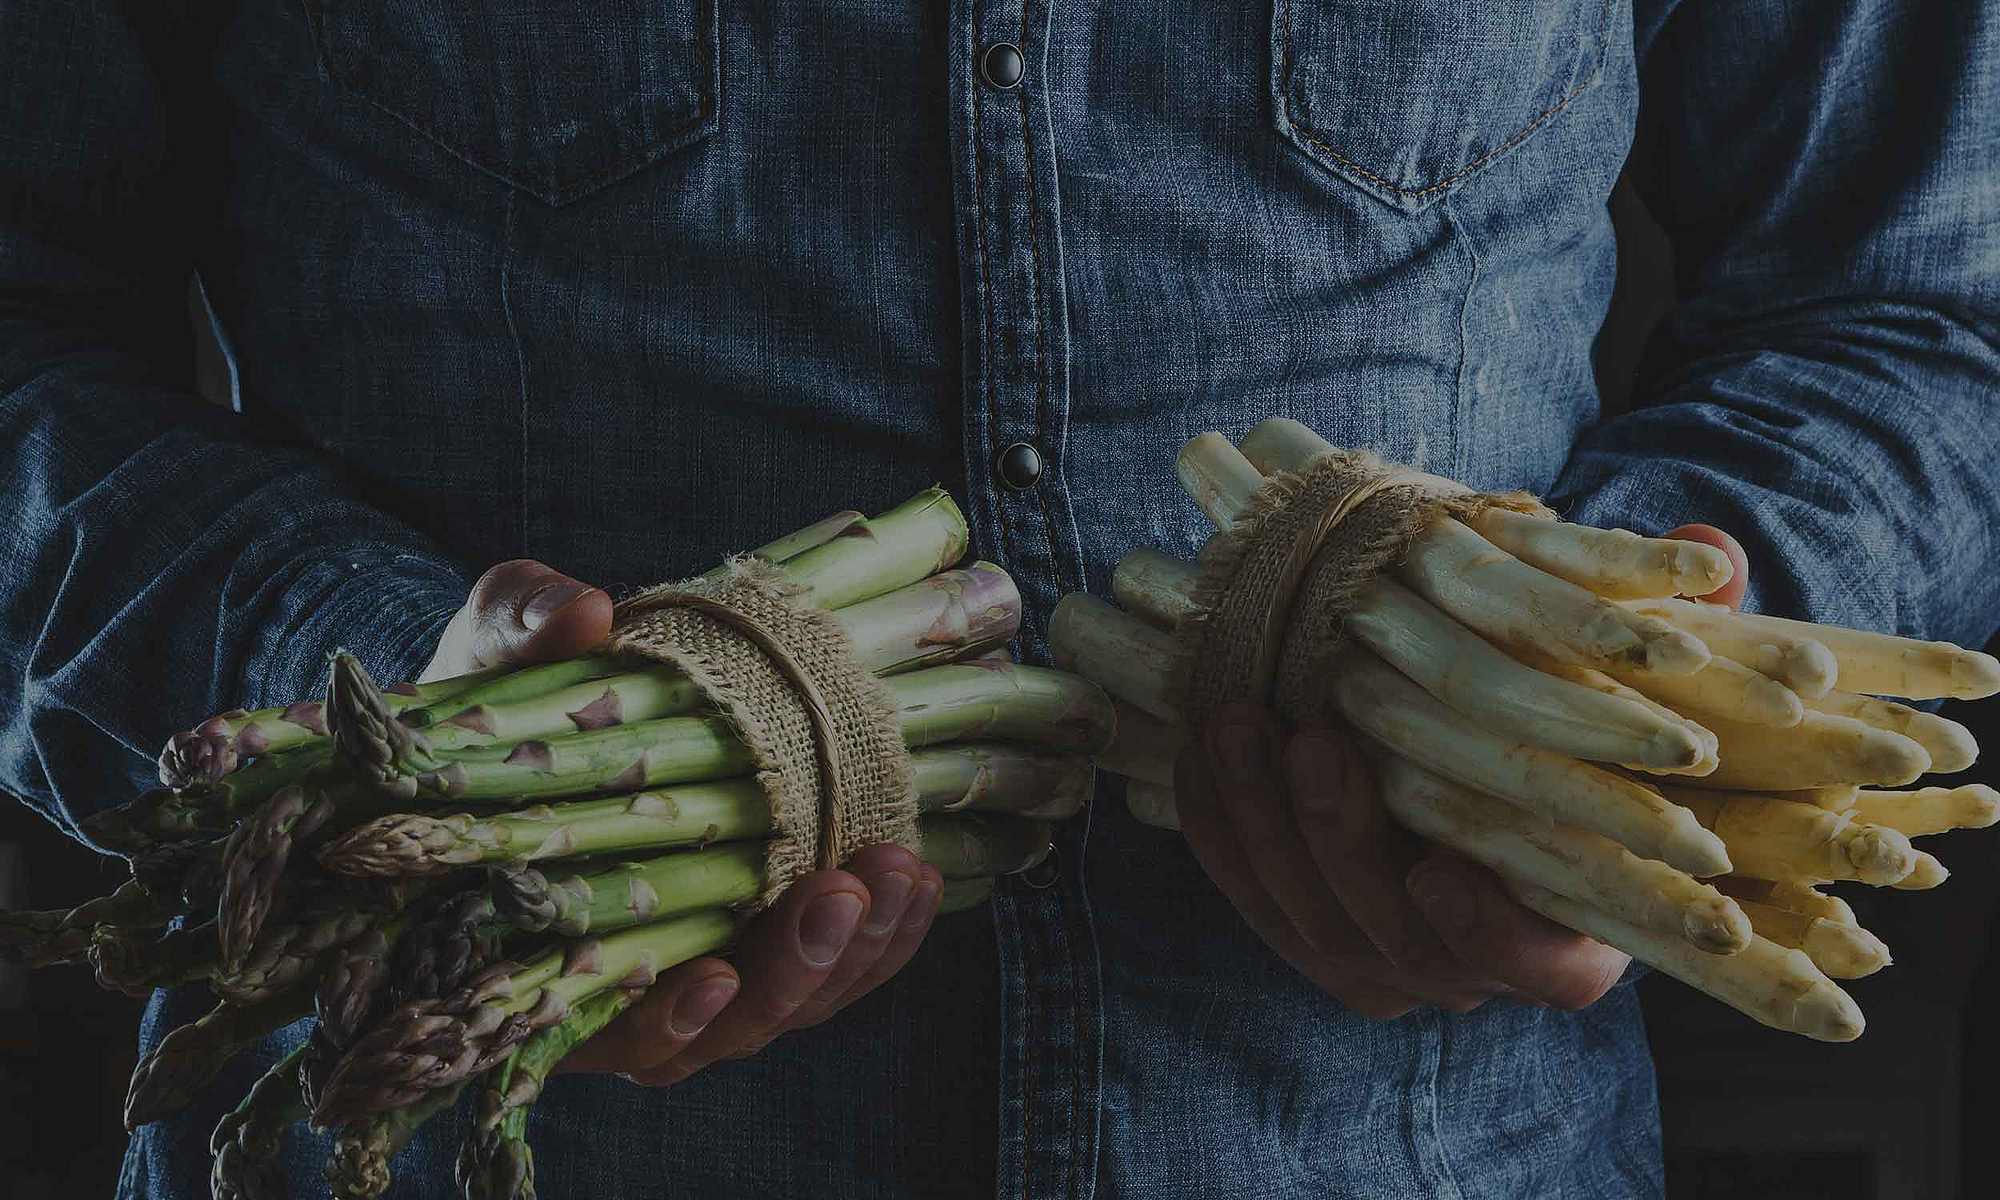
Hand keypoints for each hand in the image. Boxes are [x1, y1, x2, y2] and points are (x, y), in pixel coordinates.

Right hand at [420, 560, 944, 1080]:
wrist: (552, 688)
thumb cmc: (502, 681)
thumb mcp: (498, 640)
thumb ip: (522, 629)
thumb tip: (582, 612)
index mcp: (537, 942)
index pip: (600, 1025)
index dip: (660, 1020)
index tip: (713, 977)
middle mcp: (625, 978)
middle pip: (720, 1030)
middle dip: (792, 971)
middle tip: (841, 892)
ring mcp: (705, 961)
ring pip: (788, 1003)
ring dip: (854, 951)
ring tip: (900, 870)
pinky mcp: (769, 928)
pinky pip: (834, 962)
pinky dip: (882, 932)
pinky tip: (918, 872)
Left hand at [1175, 525, 1749, 1019]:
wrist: (1483, 753)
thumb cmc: (1572, 719)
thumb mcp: (1632, 677)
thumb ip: (1676, 626)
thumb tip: (1719, 558)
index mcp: (1570, 932)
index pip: (1535, 965)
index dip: (1484, 933)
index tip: (1443, 872)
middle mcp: (1465, 966)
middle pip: (1390, 940)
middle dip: (1340, 841)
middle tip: (1315, 745)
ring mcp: (1373, 954)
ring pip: (1302, 915)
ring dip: (1263, 818)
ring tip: (1247, 719)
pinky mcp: (1300, 920)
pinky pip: (1245, 889)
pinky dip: (1219, 818)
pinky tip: (1209, 739)